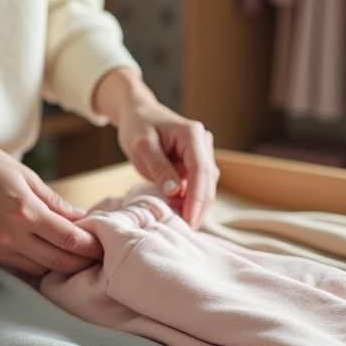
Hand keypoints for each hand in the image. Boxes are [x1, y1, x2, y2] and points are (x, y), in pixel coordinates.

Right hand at [0, 136, 102, 275]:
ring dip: (59, 266)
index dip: (92, 247)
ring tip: (73, 255)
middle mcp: (9, 235)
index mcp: (25, 211)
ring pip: (40, 271)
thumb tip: (84, 222)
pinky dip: (36, 265)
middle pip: (59, 262)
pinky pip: (19, 268)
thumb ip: (58, 204)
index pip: (70, 240)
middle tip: (96, 255)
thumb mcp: (29, 178)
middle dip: (82, 262)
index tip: (103, 245)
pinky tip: (44, 254)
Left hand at [93, 68, 219, 228]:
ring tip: (180, 224)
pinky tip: (179, 213)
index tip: (190, 221)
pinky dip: (189, 200)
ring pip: (205, 186)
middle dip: (198, 207)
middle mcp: (203, 143)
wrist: (138, 114)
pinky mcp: (195, 164)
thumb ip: (159, 168)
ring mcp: (202, 154)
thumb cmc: (138, 126)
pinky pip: (197, 186)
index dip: (197, 199)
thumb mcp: (142, 146)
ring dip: (194, 205)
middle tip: (185, 231)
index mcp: (192, 135)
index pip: (201, 171)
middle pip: (208, 181)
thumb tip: (175, 192)